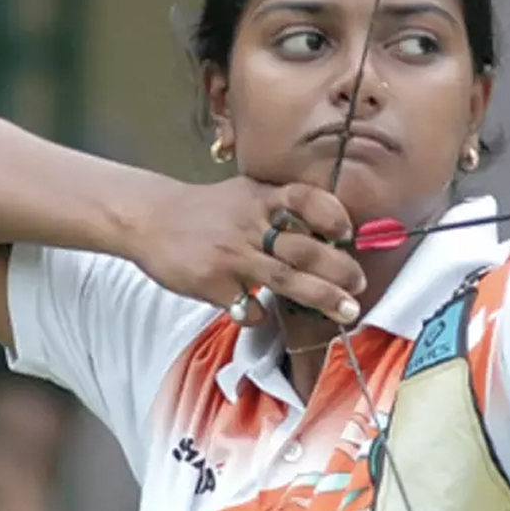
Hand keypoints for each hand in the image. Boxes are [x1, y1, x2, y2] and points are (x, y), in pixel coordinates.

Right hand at [129, 178, 365, 325]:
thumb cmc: (207, 210)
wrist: (150, 219)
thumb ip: (281, 208)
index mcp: (261, 198)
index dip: (331, 214)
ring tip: (347, 310)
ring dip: (321, 297)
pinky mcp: (213, 283)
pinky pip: (247, 306)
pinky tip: (263, 315)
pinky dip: (260, 315)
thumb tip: (333, 233)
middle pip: (303, 247)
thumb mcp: (245, 195)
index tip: (348, 233)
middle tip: (359, 284)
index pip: (304, 199)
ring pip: (286, 278)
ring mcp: (232, 255)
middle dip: (339, 269)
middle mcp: (249, 225)